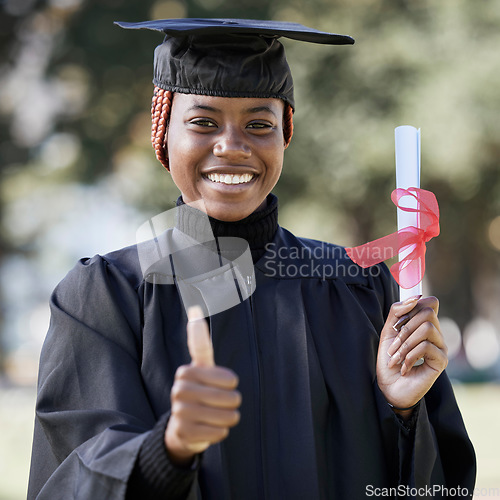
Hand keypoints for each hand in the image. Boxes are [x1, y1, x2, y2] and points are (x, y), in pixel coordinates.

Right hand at [165, 307, 240, 464]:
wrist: (182, 426)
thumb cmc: (198, 390)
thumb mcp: (201, 366)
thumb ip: (199, 341)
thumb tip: (195, 308)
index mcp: (186, 372)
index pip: (229, 380)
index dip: (231, 384)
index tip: (225, 384)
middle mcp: (179, 391)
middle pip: (229, 399)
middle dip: (232, 403)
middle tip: (224, 403)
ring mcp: (180, 413)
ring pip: (225, 417)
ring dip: (228, 418)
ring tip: (219, 416)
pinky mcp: (184, 433)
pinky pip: (218, 433)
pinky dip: (220, 432)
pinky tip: (211, 428)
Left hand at [376, 296, 447, 415]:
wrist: (388, 387)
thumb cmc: (389, 359)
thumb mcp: (388, 332)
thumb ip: (397, 312)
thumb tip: (415, 298)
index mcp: (423, 324)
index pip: (430, 302)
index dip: (413, 307)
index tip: (397, 324)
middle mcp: (435, 334)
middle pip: (428, 312)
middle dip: (405, 328)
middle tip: (393, 347)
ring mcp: (440, 347)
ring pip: (428, 328)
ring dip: (406, 344)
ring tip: (396, 358)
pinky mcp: (441, 361)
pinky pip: (427, 346)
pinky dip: (410, 356)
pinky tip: (404, 368)